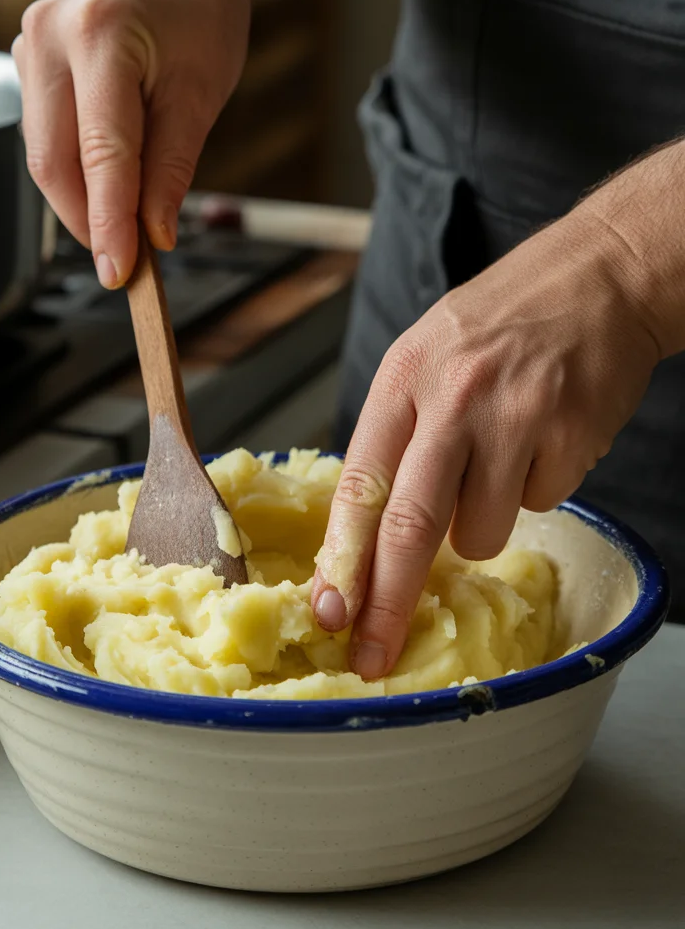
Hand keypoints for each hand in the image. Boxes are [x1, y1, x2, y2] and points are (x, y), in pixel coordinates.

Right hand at [12, 0, 252, 286]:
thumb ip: (171, 169)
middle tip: (123, 262)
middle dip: (88, 220)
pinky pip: (43, 136)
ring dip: (82, 198)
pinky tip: (106, 180)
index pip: (101, 152)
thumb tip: (150, 235)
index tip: (119, 273)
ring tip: (126, 220)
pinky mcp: (24, 59)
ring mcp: (28, 44)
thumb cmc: (200, 17)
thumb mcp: (201, 96)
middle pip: (54, 161)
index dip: (108, 222)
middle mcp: (49, 35)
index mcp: (101, 36)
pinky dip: (75, 170)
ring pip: (44, 155)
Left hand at [312, 202, 662, 679]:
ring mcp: (515, 418)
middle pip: (410, 526)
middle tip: (373, 653)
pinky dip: (536, 488)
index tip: (329, 610)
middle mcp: (453, 399)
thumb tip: (369, 529)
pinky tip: (542, 438)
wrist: (598, 275)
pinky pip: (540, 504)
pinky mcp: (570, 436)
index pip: (359, 484)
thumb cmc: (501, 321)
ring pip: (480, 531)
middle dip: (387, 602)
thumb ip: (397, 434)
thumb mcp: (424, 357)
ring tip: (498, 459)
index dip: (342, 558)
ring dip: (481, 522)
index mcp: (403, 379)